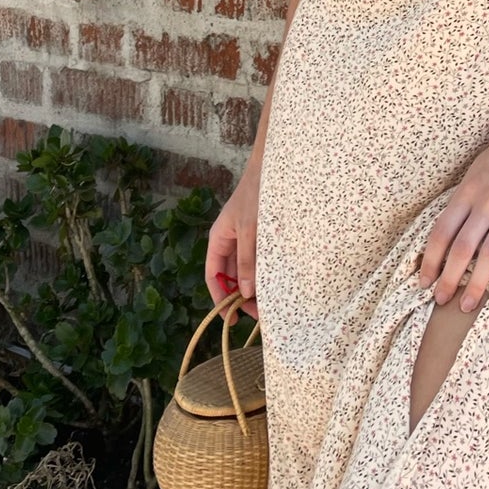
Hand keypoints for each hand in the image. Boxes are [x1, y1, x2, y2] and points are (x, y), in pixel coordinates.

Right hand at [205, 162, 260, 324]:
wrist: (271, 169)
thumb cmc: (255, 195)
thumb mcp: (249, 230)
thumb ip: (247, 260)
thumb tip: (246, 292)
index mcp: (218, 240)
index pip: (213, 276)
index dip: (219, 299)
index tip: (230, 319)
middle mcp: (229, 242)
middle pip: (231, 276)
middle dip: (241, 297)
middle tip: (258, 314)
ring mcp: (244, 239)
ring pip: (246, 270)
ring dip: (254, 287)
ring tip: (268, 304)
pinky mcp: (259, 236)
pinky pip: (258, 260)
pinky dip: (263, 273)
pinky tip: (275, 284)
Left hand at [416, 118, 488, 311]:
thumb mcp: (477, 169)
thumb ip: (464, 198)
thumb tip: (449, 228)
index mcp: (468, 191)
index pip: (441, 231)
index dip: (430, 260)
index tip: (423, 281)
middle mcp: (486, 202)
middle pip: (461, 248)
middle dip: (448, 279)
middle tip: (440, 301)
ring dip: (475, 284)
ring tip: (466, 305)